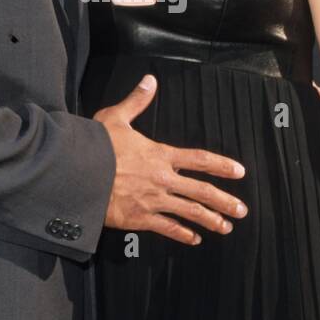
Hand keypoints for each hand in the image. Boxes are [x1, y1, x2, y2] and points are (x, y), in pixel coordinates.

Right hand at [95, 74, 247, 244]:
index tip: (239, 172)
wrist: (78, 175)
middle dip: (225, 201)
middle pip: (202, 191)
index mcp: (160, 155)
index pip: (199, 159)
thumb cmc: (96, 146)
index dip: (221, 165)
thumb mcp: (115, 118)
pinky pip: (168, 228)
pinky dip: (182, 234)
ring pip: (190, 212)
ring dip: (211, 220)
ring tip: (226, 227)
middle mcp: (163, 179)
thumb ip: (136, 101)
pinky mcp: (140, 218)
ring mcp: (153, 200)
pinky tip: (194, 239)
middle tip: (241, 210)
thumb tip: (150, 80)